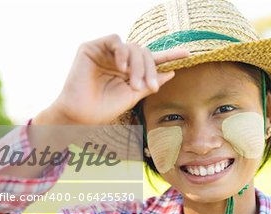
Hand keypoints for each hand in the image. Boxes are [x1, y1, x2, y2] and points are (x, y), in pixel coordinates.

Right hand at [36, 34, 188, 124]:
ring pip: (133, 47)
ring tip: (133, 83)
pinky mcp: (91, 48)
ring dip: (138, 65)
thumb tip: (171, 72)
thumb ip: (150, 82)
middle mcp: (119, 60)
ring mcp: (106, 53)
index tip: (188, 53)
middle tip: (150, 88)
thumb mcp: (133, 95)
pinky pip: (115, 41)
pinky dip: (122, 52)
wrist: (81, 116)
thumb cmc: (104, 108)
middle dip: (150, 69)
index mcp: (129, 71)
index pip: (151, 60)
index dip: (169, 55)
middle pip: (145, 53)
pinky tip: (122, 68)